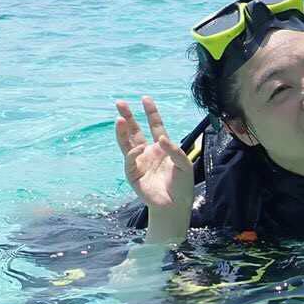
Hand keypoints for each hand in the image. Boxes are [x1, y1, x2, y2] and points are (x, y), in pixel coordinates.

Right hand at [115, 96, 193, 212]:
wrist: (175, 205)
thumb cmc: (182, 184)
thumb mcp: (184, 164)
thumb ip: (174, 151)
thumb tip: (162, 138)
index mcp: (161, 147)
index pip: (155, 126)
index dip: (150, 112)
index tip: (145, 99)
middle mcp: (148, 152)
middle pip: (135, 131)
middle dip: (128, 117)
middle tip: (119, 103)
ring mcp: (139, 162)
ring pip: (127, 143)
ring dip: (122, 131)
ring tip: (119, 119)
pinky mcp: (133, 174)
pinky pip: (130, 161)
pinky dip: (133, 153)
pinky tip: (138, 148)